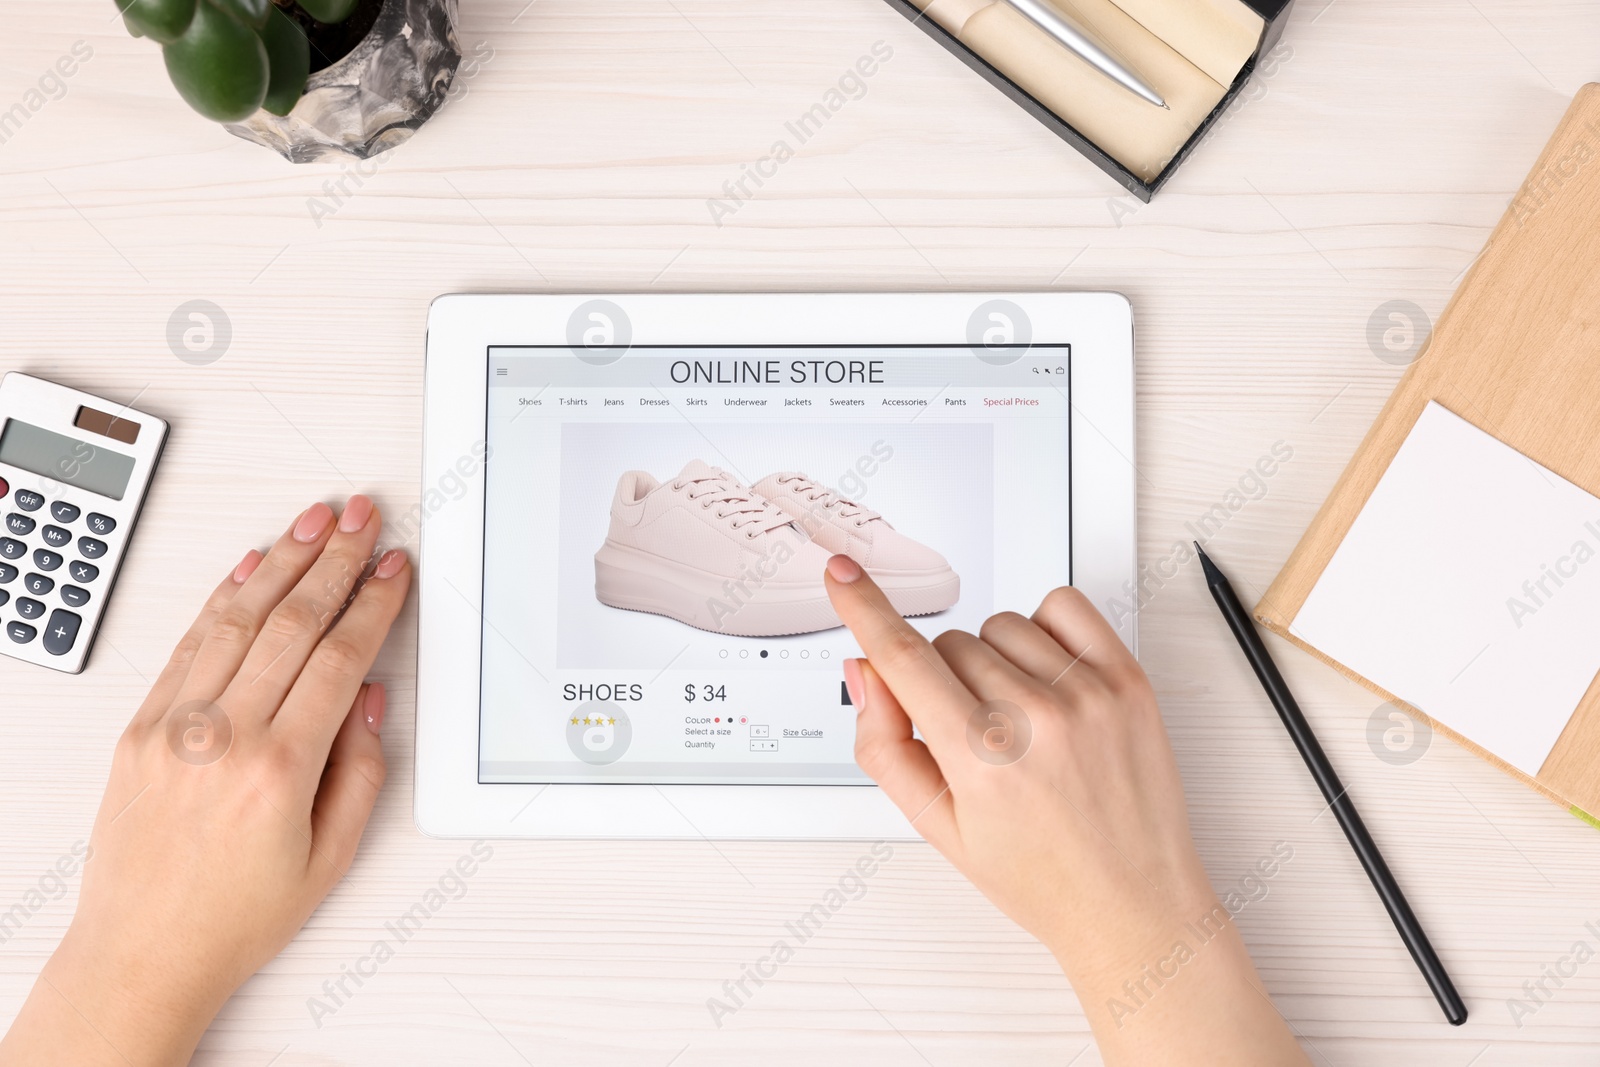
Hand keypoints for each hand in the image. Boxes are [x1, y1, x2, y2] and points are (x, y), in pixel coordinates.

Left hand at [1, 497, 410, 1066]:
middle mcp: (222, 738)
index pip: (339, 657)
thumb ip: (361, 770)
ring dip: (282, 560)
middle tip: (363, 518)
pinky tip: (251, 566)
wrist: (141, 950)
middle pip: (292, 621)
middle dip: (335, 559)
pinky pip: (188, 643)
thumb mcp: (330, 857)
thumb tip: (371, 698)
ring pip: (237, 618)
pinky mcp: (140, 727)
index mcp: (278, 769)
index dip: (373, 603)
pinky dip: (222, 597)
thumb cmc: (234, 916)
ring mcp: (173, 727)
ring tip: (315, 521)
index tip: (394, 569)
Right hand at [824, 555, 1306, 1066]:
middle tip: (973, 736)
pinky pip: (1064, 606)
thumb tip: (865, 672)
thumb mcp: (939, 828)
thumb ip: (887, 746)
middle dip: (944, 679)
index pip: (903, 658)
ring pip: (1000, 624)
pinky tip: (1047, 675)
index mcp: (981, 759)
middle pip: (949, 642)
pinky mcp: (1128, 679)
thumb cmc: (1040, 876)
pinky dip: (1044, 627)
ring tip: (1017, 718)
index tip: (844, 575)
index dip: (864, 608)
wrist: (1131, 905)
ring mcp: (1087, 693)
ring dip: (994, 657)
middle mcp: (1036, 718)